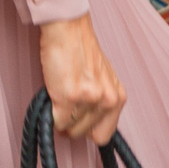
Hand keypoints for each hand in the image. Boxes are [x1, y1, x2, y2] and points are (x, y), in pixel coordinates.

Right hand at [39, 15, 125, 142]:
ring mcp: (89, 100)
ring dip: (61, 118)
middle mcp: (107, 100)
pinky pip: (57, 122)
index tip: (79, 124)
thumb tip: (91, 124)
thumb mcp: (104, 80)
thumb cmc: (81, 52)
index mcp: (118, 97)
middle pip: (84, 134)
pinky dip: (50, 116)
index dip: (88, 131)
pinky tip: (52, 100)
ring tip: (60, 99)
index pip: (104, 135)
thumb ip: (102, 101)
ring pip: (69, 129)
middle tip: (65, 109)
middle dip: (72, 125)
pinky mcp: (69, 97)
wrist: (68, 32)